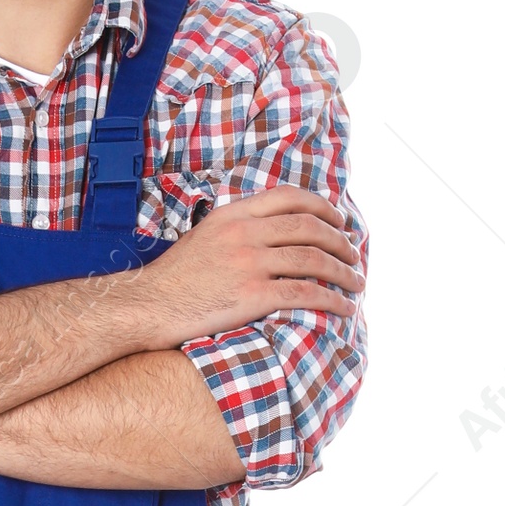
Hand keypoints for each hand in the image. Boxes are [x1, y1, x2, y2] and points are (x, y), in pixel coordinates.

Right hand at [135, 185, 361, 344]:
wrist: (147, 307)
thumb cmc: (173, 281)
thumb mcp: (203, 238)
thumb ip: (236, 231)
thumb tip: (266, 236)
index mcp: (233, 215)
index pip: (289, 198)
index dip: (322, 207)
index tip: (338, 221)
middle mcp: (244, 232)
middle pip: (309, 227)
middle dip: (340, 241)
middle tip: (354, 254)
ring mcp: (249, 262)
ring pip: (313, 260)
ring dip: (343, 271)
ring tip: (357, 283)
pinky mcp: (252, 294)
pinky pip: (305, 293)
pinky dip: (332, 299)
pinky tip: (344, 307)